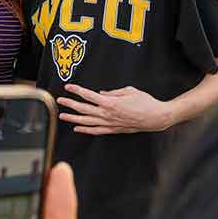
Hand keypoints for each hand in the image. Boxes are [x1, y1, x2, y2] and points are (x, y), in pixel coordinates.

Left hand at [56, 84, 174, 134]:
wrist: (157, 117)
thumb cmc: (146, 102)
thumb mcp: (129, 91)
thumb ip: (113, 92)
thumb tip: (101, 93)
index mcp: (111, 102)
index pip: (89, 95)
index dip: (77, 90)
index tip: (69, 87)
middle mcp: (108, 114)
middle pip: (84, 109)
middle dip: (70, 104)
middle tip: (60, 101)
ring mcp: (110, 123)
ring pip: (87, 121)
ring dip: (74, 119)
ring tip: (62, 116)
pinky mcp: (114, 130)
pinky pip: (96, 131)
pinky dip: (86, 130)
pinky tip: (77, 129)